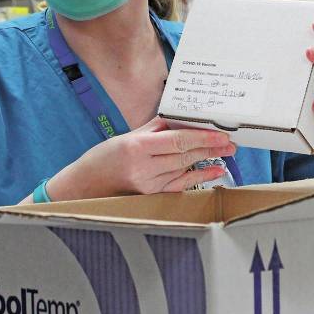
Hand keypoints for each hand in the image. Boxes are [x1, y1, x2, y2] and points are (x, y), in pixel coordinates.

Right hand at [46, 117, 234, 199]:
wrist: (84, 185)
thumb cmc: (103, 157)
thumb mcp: (127, 136)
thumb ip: (155, 128)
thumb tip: (182, 118)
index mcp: (136, 148)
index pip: (177, 141)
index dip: (201, 136)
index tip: (219, 133)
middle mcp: (143, 168)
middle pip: (184, 155)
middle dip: (210, 148)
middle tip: (230, 142)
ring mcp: (148, 185)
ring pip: (184, 169)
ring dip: (207, 160)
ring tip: (227, 152)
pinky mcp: (151, 195)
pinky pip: (180, 185)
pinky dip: (199, 177)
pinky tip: (215, 171)